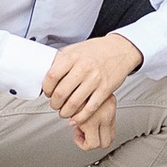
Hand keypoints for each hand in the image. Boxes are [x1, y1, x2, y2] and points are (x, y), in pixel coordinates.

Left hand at [41, 32, 143, 146]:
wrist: (120, 49)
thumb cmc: (97, 50)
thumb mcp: (75, 49)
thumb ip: (61, 60)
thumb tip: (45, 75)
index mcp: (73, 57)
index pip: (51, 77)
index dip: (46, 88)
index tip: (47, 92)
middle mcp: (84, 68)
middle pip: (61, 93)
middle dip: (54, 103)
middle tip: (55, 104)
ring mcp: (95, 79)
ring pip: (74, 103)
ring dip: (65, 112)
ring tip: (64, 112)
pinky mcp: (105, 89)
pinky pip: (90, 108)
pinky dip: (80, 117)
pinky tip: (76, 117)